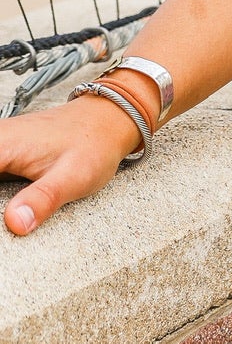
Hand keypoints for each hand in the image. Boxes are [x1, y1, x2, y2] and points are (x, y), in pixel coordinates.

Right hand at [1, 94, 144, 234]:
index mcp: (3, 146)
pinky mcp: (4, 149)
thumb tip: (15, 224)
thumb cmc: (93, 144)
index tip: (1, 215)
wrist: (108, 119)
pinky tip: (8, 204)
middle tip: (7, 214)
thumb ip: (43, 200)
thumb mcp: (74, 177)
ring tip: (9, 208)